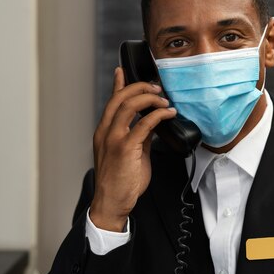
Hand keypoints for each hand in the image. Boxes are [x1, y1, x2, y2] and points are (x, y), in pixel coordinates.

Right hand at [90, 67, 176, 231]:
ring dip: (150, 98)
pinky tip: (168, 114)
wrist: (112, 202)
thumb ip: (139, 136)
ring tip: (164, 100)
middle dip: (140, 87)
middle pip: (120, 98)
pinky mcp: (126, 148)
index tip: (122, 71)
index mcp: (104, 131)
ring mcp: (114, 139)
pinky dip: (158, 115)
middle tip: (157, 88)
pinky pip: (144, 124)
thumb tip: (152, 123)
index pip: (111, 101)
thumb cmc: (120, 181)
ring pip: (129, 105)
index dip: (117, 84)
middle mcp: (106, 131)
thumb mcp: (130, 153)